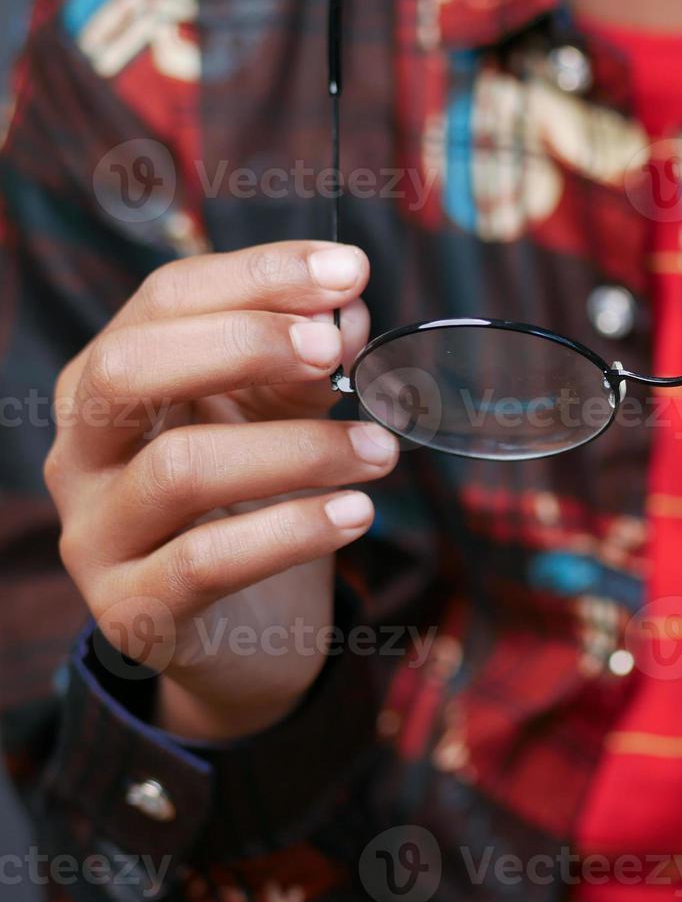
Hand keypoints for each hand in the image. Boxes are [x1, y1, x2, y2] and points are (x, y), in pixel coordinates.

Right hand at [44, 242, 395, 738]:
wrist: (246, 632)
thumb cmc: (258, 502)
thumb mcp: (281, 418)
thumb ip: (308, 364)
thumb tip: (345, 311)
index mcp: (109, 381)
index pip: (164, 301)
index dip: (257, 275)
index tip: (349, 270)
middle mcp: (81, 449)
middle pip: (129, 368)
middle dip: (242, 344)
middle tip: (336, 351)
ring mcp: (96, 533)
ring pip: (179, 469)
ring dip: (298, 449)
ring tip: (379, 450)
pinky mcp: (131, 610)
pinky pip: (206, 562)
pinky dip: (292, 530)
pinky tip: (357, 513)